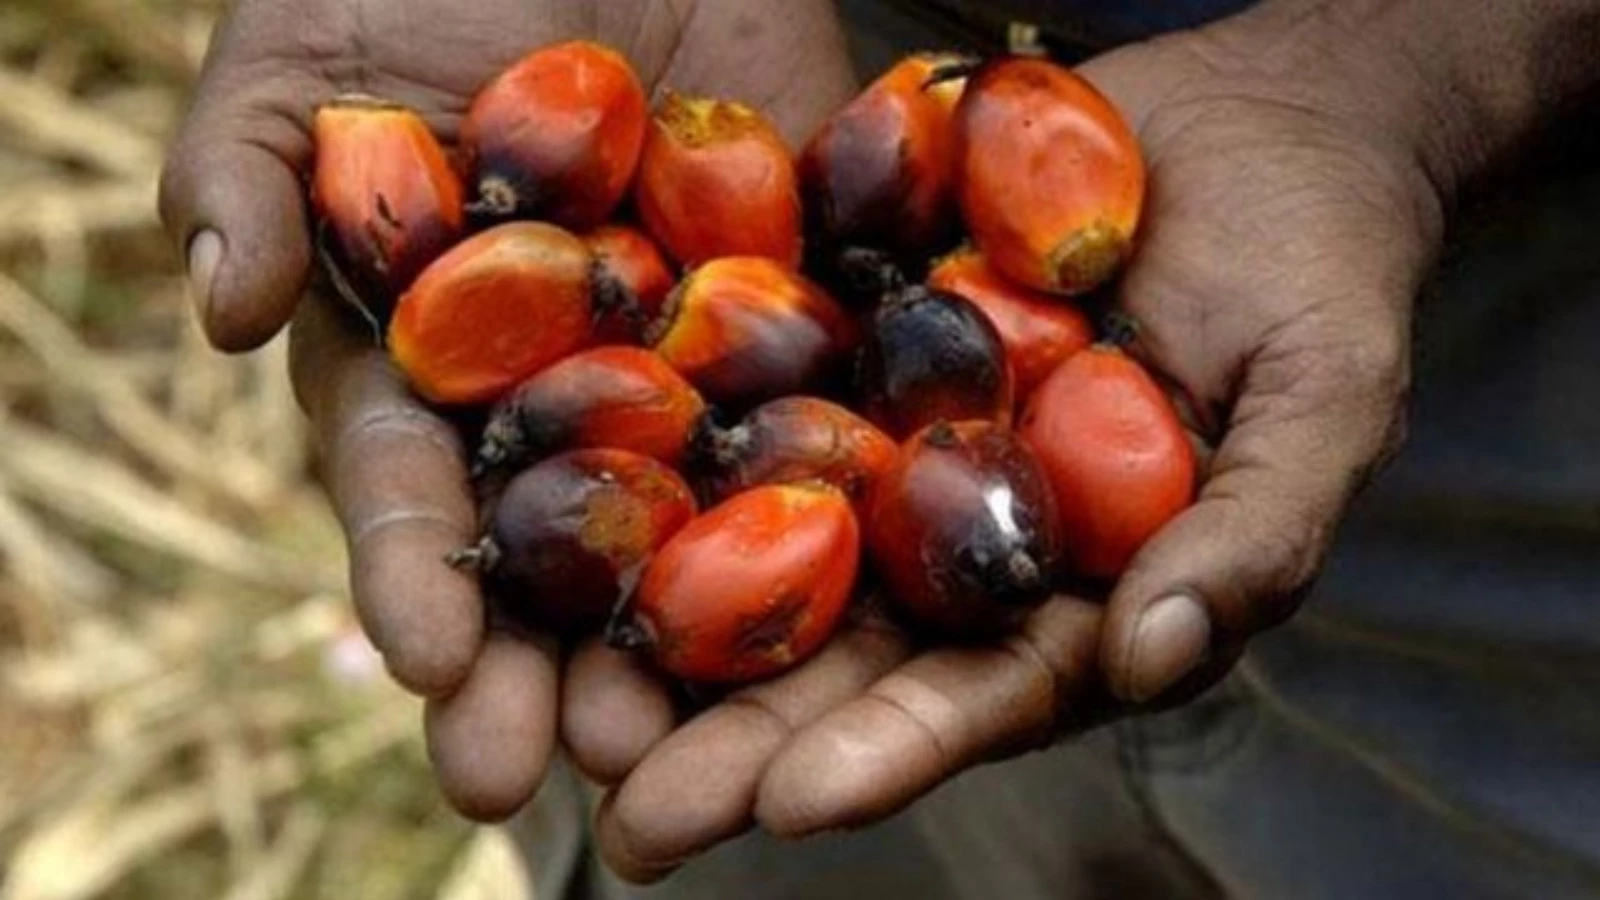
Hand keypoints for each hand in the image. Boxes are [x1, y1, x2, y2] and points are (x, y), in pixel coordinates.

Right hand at [159, 0, 856, 820]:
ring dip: (685, 638)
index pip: (409, 486)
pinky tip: (854, 586)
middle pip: (549, 552)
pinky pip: (830, 410)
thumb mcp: (303, 58)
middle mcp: (557, 394)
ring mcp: (687, 365)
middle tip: (545, 773)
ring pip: (690, 523)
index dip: (413, 573)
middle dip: (539, 666)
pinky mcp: (805, 315)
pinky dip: (841, 495)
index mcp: (427, 362)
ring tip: (688, 740)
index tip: (429, 662)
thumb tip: (216, 307)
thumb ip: (245, 174)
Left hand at [589, 17, 1443, 879]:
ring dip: (665, 621)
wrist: (1258, 119)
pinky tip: (568, 487)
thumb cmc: (1318, 270)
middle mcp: (959, 532)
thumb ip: (1252, 536)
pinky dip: (661, 439)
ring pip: (765, 540)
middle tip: (634, 812)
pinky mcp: (840, 331)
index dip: (893, 749)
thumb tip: (1154, 658)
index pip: (978, 690)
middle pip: (843, 649)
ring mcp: (889, 432)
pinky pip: (745, 383)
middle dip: (741, 737)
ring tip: (563, 700)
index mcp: (1068, 586)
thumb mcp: (1320, 403)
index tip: (794, 804)